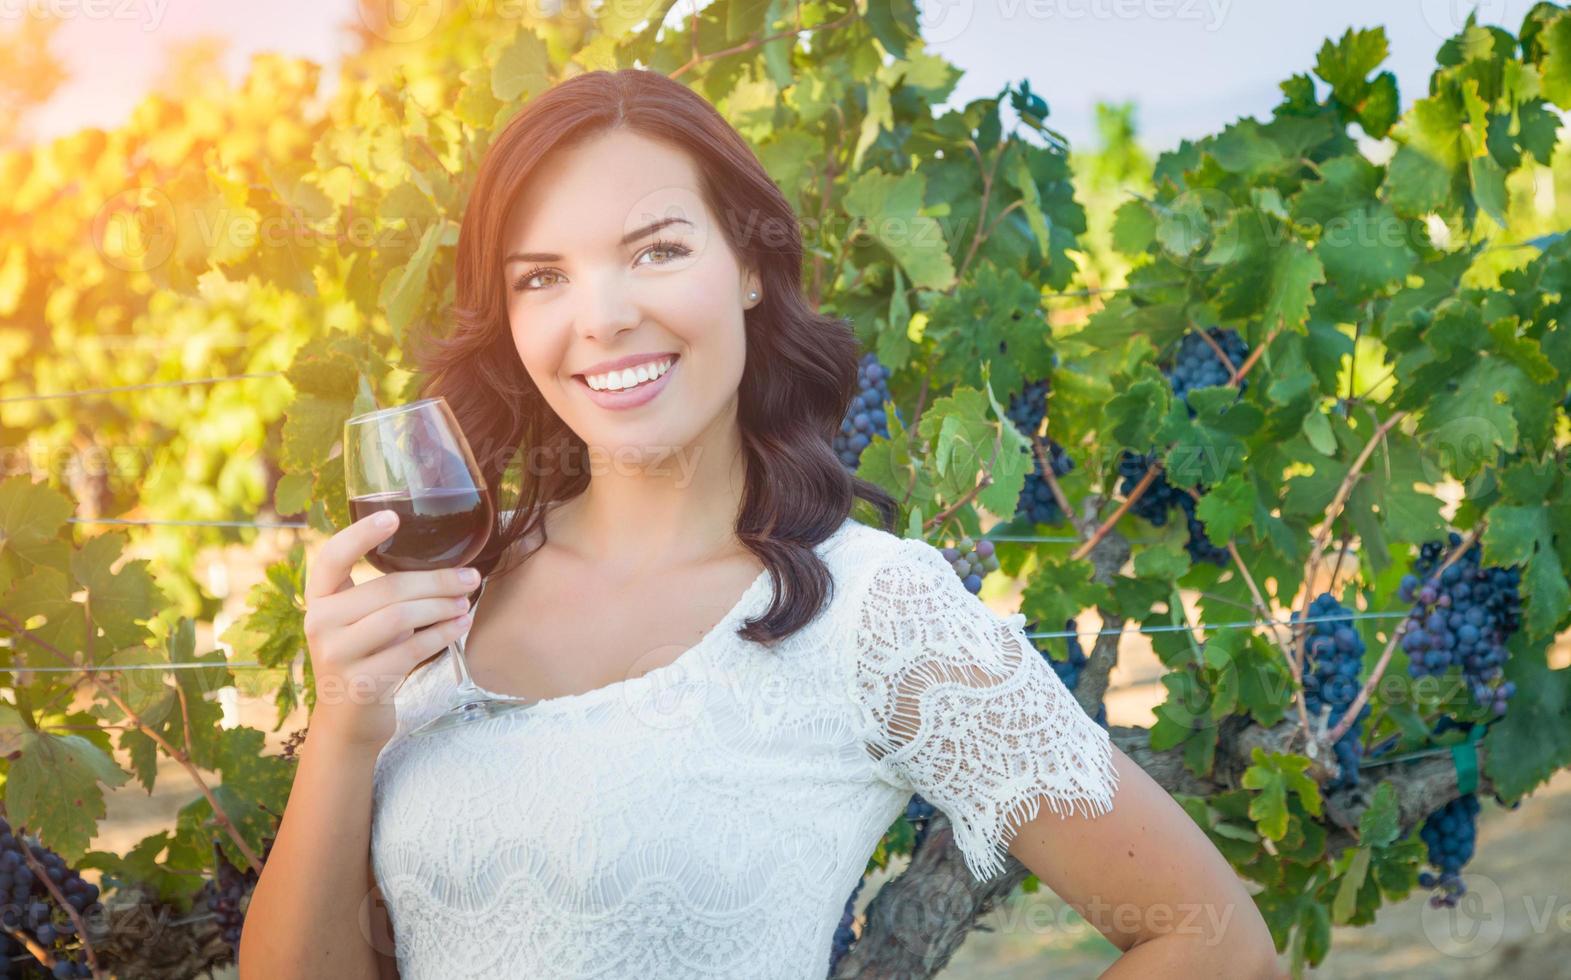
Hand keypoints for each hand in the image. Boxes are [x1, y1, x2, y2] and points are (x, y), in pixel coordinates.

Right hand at [301, 510, 480, 749]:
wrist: (350, 719)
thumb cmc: (368, 654)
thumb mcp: (363, 619)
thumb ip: (384, 592)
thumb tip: (448, 561)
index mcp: (319, 598)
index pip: (331, 557)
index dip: (360, 535)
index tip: (393, 516)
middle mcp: (319, 623)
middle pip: (386, 589)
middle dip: (437, 581)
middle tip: (471, 577)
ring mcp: (336, 654)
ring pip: (400, 617)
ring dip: (441, 607)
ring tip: (467, 601)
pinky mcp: (360, 682)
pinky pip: (411, 650)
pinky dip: (442, 634)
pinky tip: (461, 624)